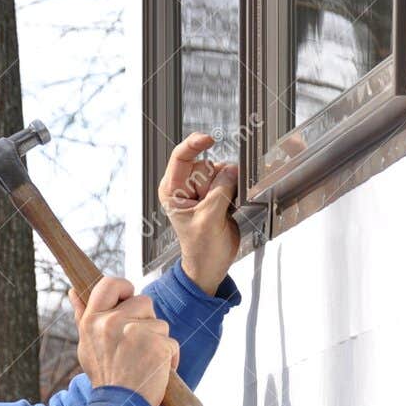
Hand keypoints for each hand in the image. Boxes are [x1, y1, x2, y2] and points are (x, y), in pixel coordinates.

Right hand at [74, 275, 180, 405]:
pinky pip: (172, 343)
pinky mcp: (157, 346)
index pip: (109, 284)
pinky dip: (169, 358)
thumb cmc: (105, 378)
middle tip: (136, 346)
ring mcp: (136, 333)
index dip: (124, 287)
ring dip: (158, 341)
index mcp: (93, 321)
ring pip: (160, 323)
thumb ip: (83, 317)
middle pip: (144, 302)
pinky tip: (158, 370)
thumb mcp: (87, 346)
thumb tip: (73, 291)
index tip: (128, 298)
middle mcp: (112, 323)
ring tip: (144, 361)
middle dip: (146, 321)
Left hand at [159, 132, 238, 294]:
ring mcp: (201, 189)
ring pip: (221, 171)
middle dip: (215, 181)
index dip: (194, 144)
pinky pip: (230, 180)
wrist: (211, 265)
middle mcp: (185, 186)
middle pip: (206, 164)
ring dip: (226, 187)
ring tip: (220, 211)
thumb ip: (221, 191)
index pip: (180, 157)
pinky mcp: (216, 194)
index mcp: (172, 190)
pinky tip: (228, 208)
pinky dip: (234, 190)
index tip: (209, 140)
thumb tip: (233, 169)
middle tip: (213, 206)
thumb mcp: (209, 219)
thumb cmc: (201, 249)